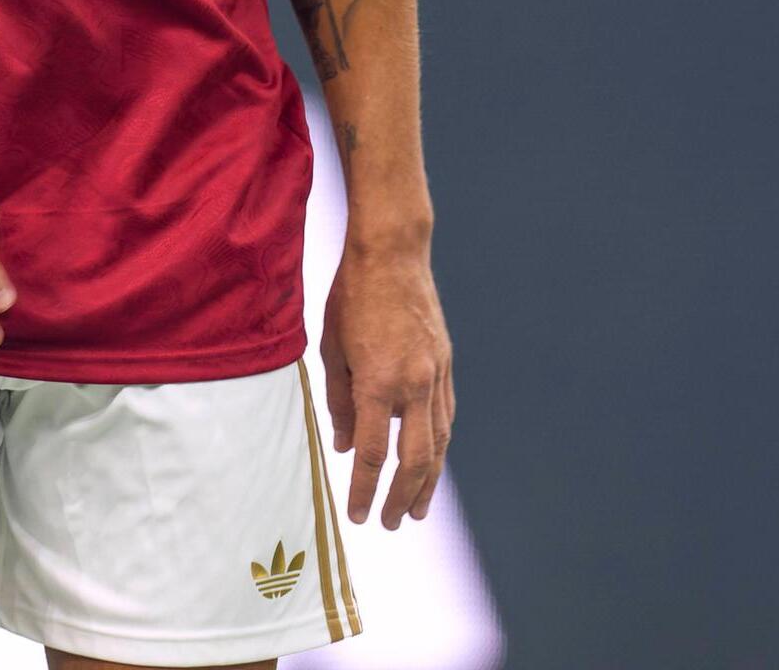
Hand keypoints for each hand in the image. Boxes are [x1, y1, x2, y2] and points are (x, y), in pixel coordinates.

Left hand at [320, 244, 452, 528]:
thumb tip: (347, 445)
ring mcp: (436, 374)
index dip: (365, 490)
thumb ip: (339, 401)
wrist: (393, 253)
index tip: (358, 516)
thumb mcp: (332, 347)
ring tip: (418, 508)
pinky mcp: (446, 364)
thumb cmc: (352, 296)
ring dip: (427, 480)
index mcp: (377, 381)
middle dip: (402, 497)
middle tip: (393, 524)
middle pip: (413, 459)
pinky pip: (445, 415)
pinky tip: (431, 460)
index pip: (373, 453)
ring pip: (438, 442)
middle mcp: (413, 384)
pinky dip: (439, 443)